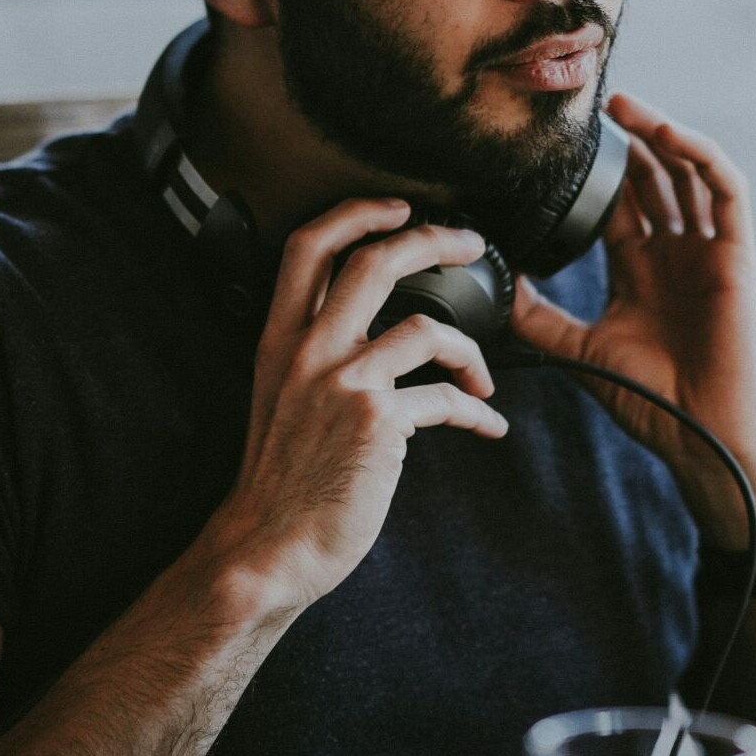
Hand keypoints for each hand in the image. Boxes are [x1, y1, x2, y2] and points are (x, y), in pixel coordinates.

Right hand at [201, 199, 506, 614]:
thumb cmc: (281, 481)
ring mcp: (342, 383)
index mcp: (280, 340)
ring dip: (472, 350)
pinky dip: (477, 412)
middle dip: (433, 239)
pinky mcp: (377, 421)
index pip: (307, 247)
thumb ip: (316, 357)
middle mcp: (308, 351)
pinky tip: (488, 426)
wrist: (268, 548)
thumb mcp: (280, 399)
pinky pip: (446, 398)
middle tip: (469, 243)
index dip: (356, 212)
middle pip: (374, 261)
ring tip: (485, 376)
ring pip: (426, 327)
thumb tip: (373, 335)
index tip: (398, 207)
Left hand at [509, 93, 755, 549]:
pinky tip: (669, 135)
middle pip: (654, 177)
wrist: (707, 438)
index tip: (561, 140)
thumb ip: (539, 317)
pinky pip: (728, 190)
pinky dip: (702, 156)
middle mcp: (677, 253)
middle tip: (593, 105)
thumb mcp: (581, 351)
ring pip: (690, 173)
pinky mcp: (739, 255)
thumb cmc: (655, 402)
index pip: (620, 202)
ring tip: (624, 106)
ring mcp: (709, 251)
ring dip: (660, 134)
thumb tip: (496, 285)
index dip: (597, 169)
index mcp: (642, 270)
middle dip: (627, 140)